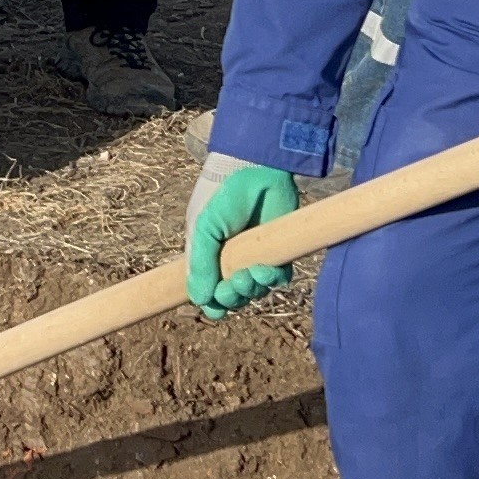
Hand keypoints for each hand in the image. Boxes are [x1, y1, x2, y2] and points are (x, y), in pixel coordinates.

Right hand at [184, 152, 298, 317]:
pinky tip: (264, 269)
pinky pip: (277, 280)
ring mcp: (256, 258)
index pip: (209, 292)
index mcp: (209, 256)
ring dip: (251, 290)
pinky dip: (271, 280)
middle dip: (232, 298)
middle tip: (231, 287)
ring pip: (256, 291)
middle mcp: (232, 261)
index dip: (212, 304)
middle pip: (233, 297)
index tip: (214, 307)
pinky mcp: (279, 254)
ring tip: (249, 275)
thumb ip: (200, 263)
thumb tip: (199, 300)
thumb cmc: (223, 197)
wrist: (256, 172)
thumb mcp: (204, 228)